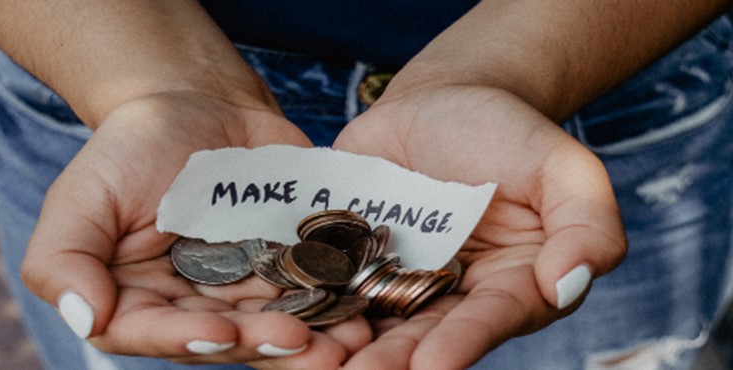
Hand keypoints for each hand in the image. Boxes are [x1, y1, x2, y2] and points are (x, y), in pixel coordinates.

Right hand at [20, 91, 371, 368]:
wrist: (196, 103)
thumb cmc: (131, 148)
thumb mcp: (82, 196)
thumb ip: (65, 259)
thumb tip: (86, 318)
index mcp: (141, 301)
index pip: (157, 335)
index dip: (188, 340)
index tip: (222, 332)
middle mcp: (196, 305)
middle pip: (228, 340)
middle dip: (266, 346)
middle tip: (303, 344)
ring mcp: (247, 287)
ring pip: (277, 323)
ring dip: (314, 335)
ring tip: (347, 338)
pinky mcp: (289, 262)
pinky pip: (313, 287)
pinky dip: (337, 298)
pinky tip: (363, 303)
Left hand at [333, 85, 626, 368]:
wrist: (442, 101)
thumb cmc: (510, 133)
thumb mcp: (563, 168)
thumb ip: (585, 225)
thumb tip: (566, 284)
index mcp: (506, 288)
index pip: (488, 320)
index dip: (463, 342)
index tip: (434, 363)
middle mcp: (447, 297)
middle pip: (420, 335)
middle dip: (391, 361)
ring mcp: (392, 279)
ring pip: (368, 320)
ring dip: (343, 347)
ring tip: (317, 362)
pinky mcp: (348, 255)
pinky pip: (326, 280)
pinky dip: (305, 299)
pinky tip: (281, 315)